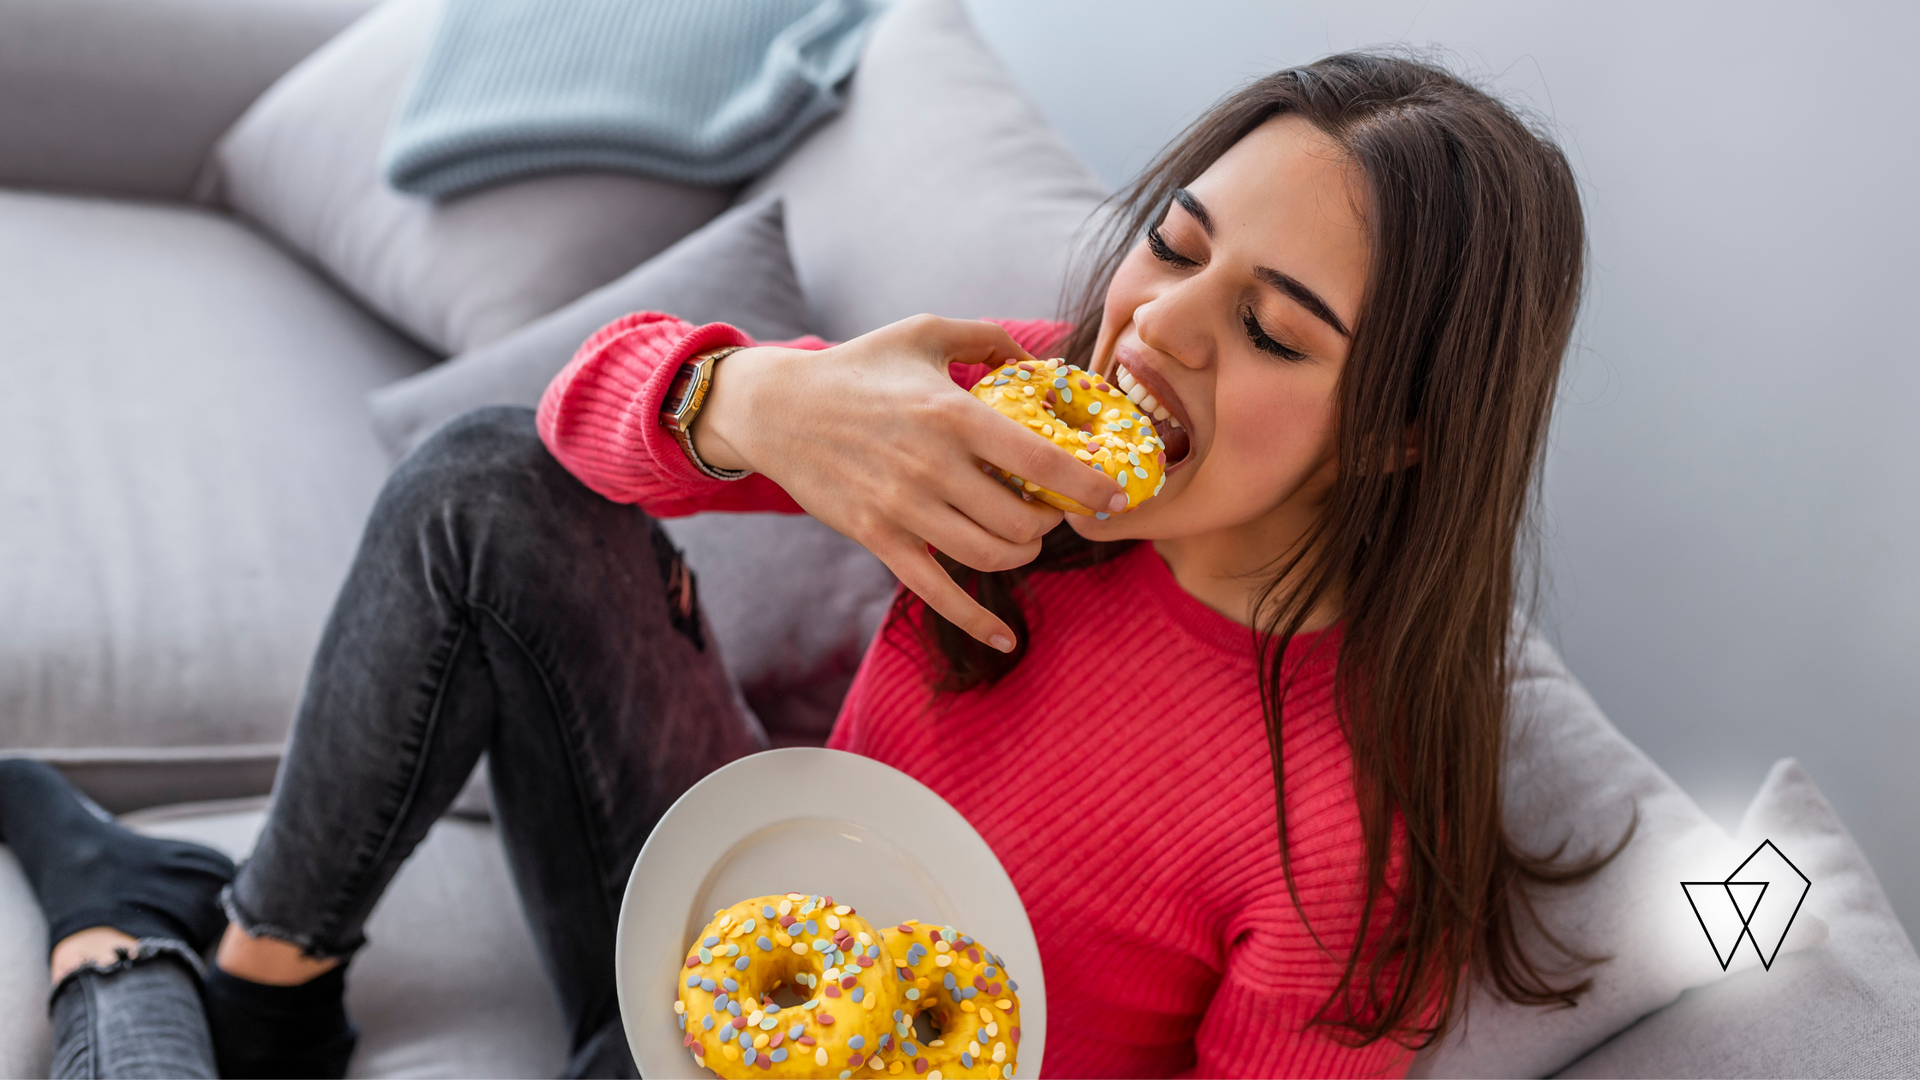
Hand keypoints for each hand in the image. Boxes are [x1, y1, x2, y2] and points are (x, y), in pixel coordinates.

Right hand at [694, 316, 1128, 651]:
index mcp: (952, 415)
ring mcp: (904, 509)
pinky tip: (1005, 640)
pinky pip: (937, 592)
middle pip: (1020, 519)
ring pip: (990, 555)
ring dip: (1022, 554)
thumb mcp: (924, 333)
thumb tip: (1044, 361)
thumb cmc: (858, 367)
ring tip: (1025, 537)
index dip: (1088, 485)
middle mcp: (932, 467)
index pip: (1040, 460)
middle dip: (1050, 522)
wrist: (778, 409)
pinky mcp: (879, 538)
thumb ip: (989, 339)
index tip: (1114, 496)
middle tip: (1054, 510)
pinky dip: (976, 621)